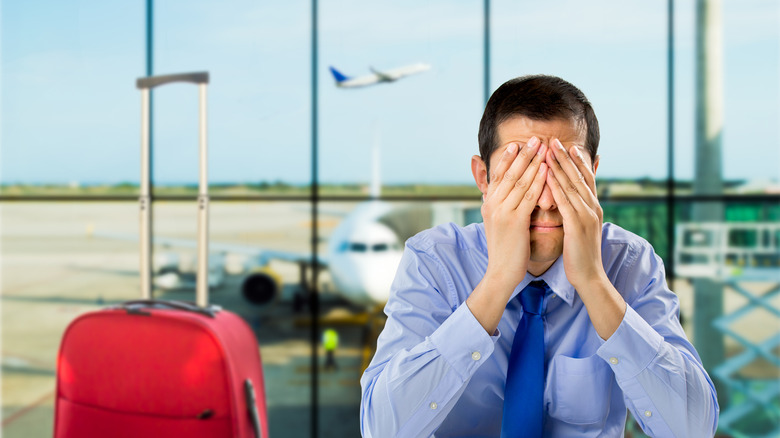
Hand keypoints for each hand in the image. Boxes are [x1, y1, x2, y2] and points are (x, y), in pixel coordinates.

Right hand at [481, 137, 548, 293]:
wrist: (501, 272)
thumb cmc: (504, 249)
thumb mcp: (496, 223)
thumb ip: (498, 205)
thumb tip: (497, 192)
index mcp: (488, 203)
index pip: (498, 175)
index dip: (508, 158)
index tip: (518, 144)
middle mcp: (492, 204)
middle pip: (509, 173)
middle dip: (523, 154)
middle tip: (535, 138)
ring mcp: (502, 212)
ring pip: (519, 181)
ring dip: (533, 162)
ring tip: (544, 147)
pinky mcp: (515, 221)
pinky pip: (528, 196)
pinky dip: (538, 181)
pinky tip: (547, 169)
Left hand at [545, 139, 604, 289]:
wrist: (589, 277)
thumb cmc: (580, 254)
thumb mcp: (580, 229)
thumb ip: (577, 213)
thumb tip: (570, 202)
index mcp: (593, 208)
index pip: (585, 178)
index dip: (576, 161)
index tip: (566, 145)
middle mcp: (592, 208)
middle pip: (579, 176)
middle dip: (566, 157)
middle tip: (554, 140)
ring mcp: (587, 216)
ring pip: (572, 185)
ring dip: (560, 166)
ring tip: (548, 150)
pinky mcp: (578, 226)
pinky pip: (566, 202)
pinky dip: (557, 186)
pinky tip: (548, 175)